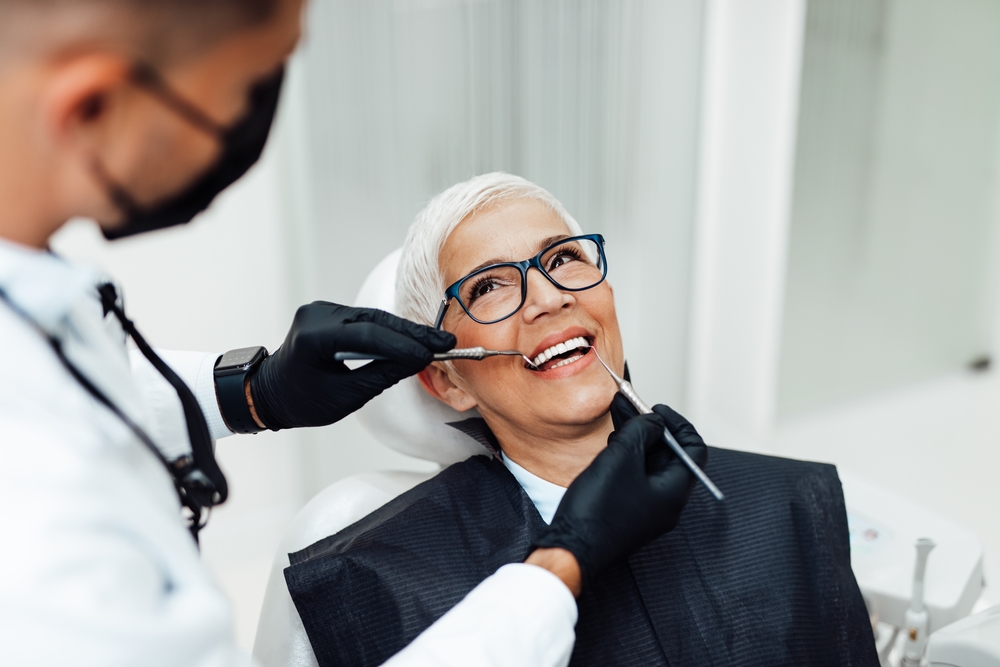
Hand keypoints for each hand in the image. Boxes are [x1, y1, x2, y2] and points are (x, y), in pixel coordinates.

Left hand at [249, 302, 455, 429]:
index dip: (403, 345)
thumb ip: (381, 375)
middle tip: (444, 342)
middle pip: (374, 320)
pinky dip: (388, 331)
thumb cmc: (300, 401)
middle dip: (412, 334)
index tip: (431, 354)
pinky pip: (365, 319)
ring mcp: (322, 310)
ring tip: (434, 342)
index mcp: (313, 337)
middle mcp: (317, 315)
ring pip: (373, 318)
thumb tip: (417, 361)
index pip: (367, 335)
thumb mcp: (344, 397)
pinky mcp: (328, 313)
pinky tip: (412, 338)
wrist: (269, 393)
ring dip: (404, 331)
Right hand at [531, 394, 707, 588]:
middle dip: (651, 427)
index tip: (656, 409)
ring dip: (636, 438)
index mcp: (675, 491)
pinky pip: (636, 476)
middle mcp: (667, 502)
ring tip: (618, 415)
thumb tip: (654, 422)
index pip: (693, 449)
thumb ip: (642, 430)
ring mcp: (648, 508)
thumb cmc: (598, 508)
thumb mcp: (622, 456)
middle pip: (670, 455)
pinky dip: (627, 455)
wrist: (572, 547)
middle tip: (631, 405)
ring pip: (650, 464)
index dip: (677, 423)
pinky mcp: (630, 511)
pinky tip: (612, 441)